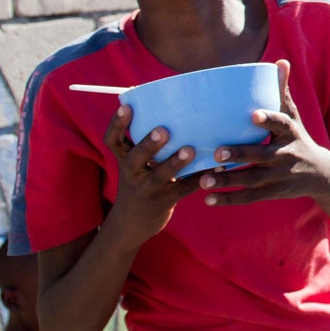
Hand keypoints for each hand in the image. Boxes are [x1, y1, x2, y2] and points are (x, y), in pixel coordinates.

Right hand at [105, 103, 197, 237]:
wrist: (131, 224)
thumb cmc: (140, 182)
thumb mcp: (135, 165)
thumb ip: (145, 145)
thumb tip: (170, 107)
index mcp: (124, 160)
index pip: (113, 141)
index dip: (117, 125)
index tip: (125, 106)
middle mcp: (132, 174)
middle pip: (134, 158)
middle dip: (148, 145)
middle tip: (163, 130)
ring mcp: (147, 189)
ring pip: (160, 176)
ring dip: (175, 163)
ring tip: (190, 150)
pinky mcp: (164, 201)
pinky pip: (184, 188)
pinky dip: (200, 179)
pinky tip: (216, 169)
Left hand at [202, 60, 329, 207]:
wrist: (321, 175)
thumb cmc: (297, 139)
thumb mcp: (294, 117)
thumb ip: (282, 92)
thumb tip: (280, 61)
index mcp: (290, 132)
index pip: (281, 124)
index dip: (268, 119)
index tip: (252, 115)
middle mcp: (286, 155)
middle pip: (262, 155)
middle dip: (240, 154)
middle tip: (216, 152)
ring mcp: (280, 176)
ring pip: (252, 179)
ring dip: (227, 180)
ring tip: (203, 179)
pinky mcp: (273, 193)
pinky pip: (250, 197)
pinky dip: (229, 199)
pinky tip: (208, 199)